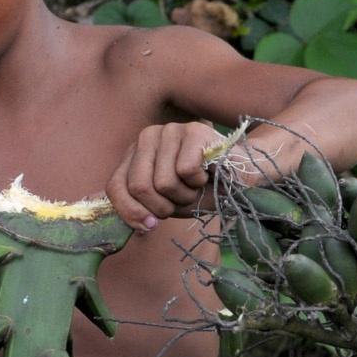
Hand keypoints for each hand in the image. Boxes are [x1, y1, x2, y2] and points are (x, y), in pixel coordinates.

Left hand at [107, 120, 222, 231]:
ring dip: (184, 195)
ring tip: (196, 185)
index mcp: (136, 153)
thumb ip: (143, 208)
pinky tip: (208, 172)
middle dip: (162, 206)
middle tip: (182, 200)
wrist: (241, 178)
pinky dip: (199, 181)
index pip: (115, 186)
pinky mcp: (193, 131)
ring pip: (163, 182)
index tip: (149, 225)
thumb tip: (137, 222)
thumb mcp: (166, 203)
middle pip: (138, 186)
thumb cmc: (203, 190)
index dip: (130, 212)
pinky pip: (185, 171)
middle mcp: (148, 137)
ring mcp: (170, 131)